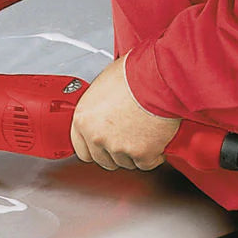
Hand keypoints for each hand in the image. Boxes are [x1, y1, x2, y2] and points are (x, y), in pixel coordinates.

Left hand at [71, 56, 180, 170]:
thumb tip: (103, 107)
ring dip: (134, 152)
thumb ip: (98, 105)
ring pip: (125, 163)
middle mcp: (97, 136)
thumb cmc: (132, 74)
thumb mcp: (103, 84)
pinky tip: (155, 139)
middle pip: (103, 159)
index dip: (94, 147)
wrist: (156, 78)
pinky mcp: (141, 154)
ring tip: (143, 131)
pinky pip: (146, 163)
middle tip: (127, 136)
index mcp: (83, 119)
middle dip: (115, 151)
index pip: (81, 148)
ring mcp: (118, 147)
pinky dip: (153, 155)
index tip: (102, 145)